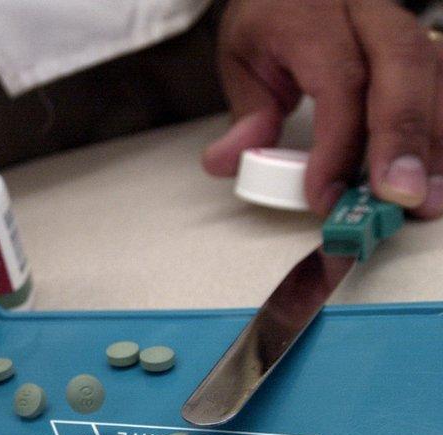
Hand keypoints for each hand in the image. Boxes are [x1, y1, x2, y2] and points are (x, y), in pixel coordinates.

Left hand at [203, 0, 442, 218]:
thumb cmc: (273, 20)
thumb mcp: (242, 60)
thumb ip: (247, 115)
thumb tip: (228, 161)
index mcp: (312, 17)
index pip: (339, 81)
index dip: (338, 145)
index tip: (326, 195)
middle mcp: (367, 12)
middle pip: (404, 66)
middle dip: (405, 138)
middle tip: (399, 197)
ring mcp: (404, 22)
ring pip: (437, 72)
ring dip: (436, 142)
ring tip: (427, 200)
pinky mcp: (425, 42)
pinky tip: (438, 171)